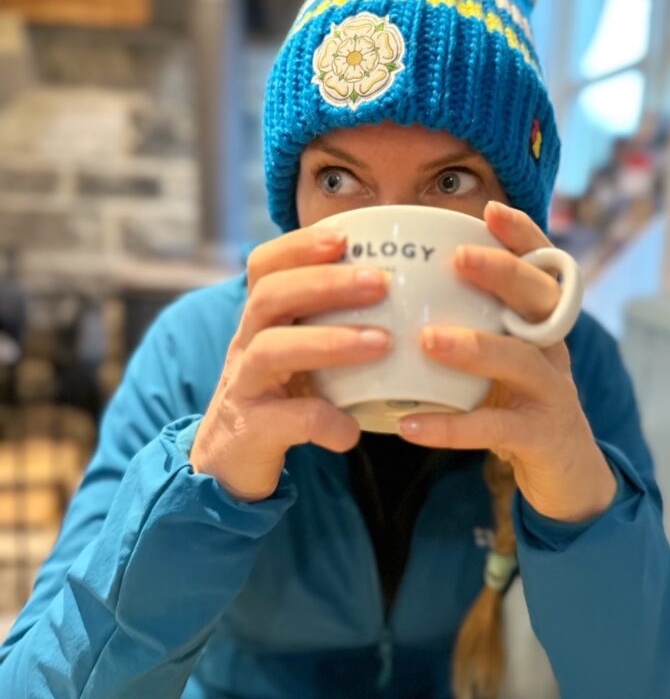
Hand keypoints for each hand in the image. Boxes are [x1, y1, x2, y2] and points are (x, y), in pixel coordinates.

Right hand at [189, 225, 391, 501]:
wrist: (229, 463)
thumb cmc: (281, 397)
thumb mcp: (300, 353)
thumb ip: (334, 324)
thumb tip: (412, 295)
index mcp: (261, 320)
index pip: (265, 266)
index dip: (299, 246)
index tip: (345, 235)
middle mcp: (245, 344)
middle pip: (270, 297)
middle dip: (325, 283)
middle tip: (380, 282)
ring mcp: (244, 386)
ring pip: (272, 349)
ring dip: (329, 341)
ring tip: (382, 343)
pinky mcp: (251, 429)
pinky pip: (287, 420)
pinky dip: (326, 421)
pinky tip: (353, 430)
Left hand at [397, 200, 616, 522]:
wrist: (566, 475)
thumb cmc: (515, 404)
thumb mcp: (499, 358)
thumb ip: (468, 322)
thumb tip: (397, 290)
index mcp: (540, 322)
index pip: (540, 267)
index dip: (522, 237)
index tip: (490, 209)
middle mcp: (553, 348)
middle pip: (541, 300)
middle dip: (504, 273)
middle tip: (460, 258)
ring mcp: (551, 393)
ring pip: (522, 361)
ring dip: (476, 347)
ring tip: (428, 341)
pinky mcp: (541, 436)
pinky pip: (496, 428)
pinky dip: (451, 428)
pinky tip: (409, 425)